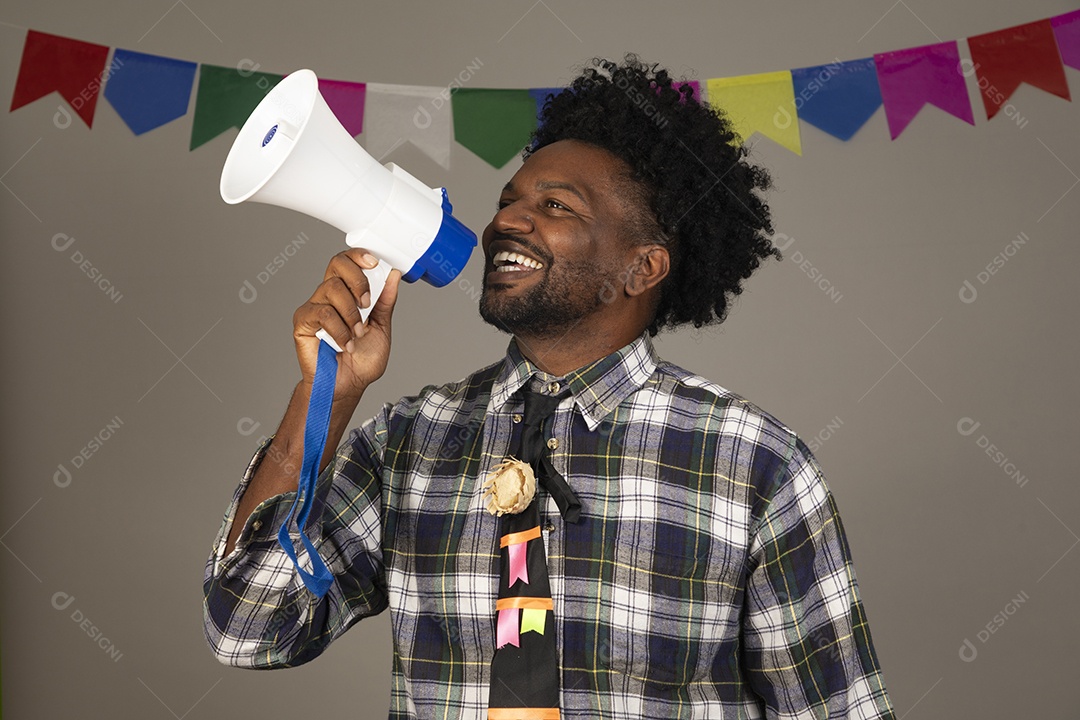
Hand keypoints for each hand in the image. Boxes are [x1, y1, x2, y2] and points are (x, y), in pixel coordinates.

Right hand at [292, 249, 400, 400]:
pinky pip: (322, 313)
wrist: (348, 385)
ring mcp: (314, 307)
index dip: (358, 255)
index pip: (347, 262)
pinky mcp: (303, 322)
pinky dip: (339, 329)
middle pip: (336, 265)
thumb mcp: (382, 327)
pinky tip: (345, 343)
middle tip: (367, 303)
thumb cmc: (361, 360)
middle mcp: (328, 296)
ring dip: (351, 313)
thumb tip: (393, 276)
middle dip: (358, 280)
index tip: (373, 262)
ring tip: (357, 334)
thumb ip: (385, 301)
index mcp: (347, 293)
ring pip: (332, 289)